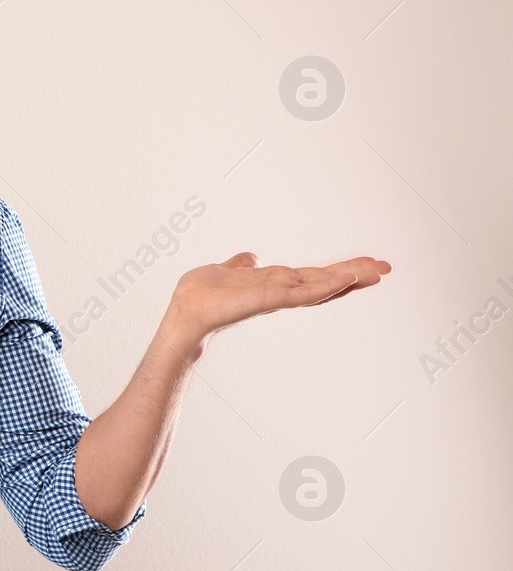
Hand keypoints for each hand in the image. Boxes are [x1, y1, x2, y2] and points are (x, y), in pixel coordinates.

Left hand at [164, 251, 393, 346]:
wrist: (183, 313)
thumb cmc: (199, 296)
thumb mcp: (222, 272)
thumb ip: (238, 266)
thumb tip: (249, 257)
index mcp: (273, 284)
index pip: (311, 276)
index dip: (337, 271)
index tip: (363, 265)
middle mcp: (280, 292)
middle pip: (323, 281)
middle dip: (354, 274)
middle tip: (386, 268)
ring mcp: (277, 297)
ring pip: (320, 286)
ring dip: (348, 278)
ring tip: (376, 272)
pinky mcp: (270, 300)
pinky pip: (303, 293)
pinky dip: (325, 286)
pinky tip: (346, 280)